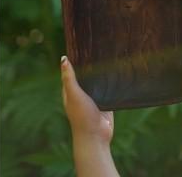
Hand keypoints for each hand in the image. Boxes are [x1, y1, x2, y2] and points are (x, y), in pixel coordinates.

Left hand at [60, 56, 119, 176]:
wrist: (96, 136)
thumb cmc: (81, 116)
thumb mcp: (74, 95)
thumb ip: (69, 78)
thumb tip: (64, 59)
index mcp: (70, 90)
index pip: (71, 71)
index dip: (74, 59)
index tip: (80, 45)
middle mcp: (81, 93)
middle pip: (85, 75)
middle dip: (89, 64)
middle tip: (98, 47)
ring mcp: (93, 97)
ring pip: (97, 81)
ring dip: (101, 73)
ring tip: (109, 56)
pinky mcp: (105, 101)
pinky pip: (108, 89)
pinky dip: (111, 82)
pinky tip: (117, 72)